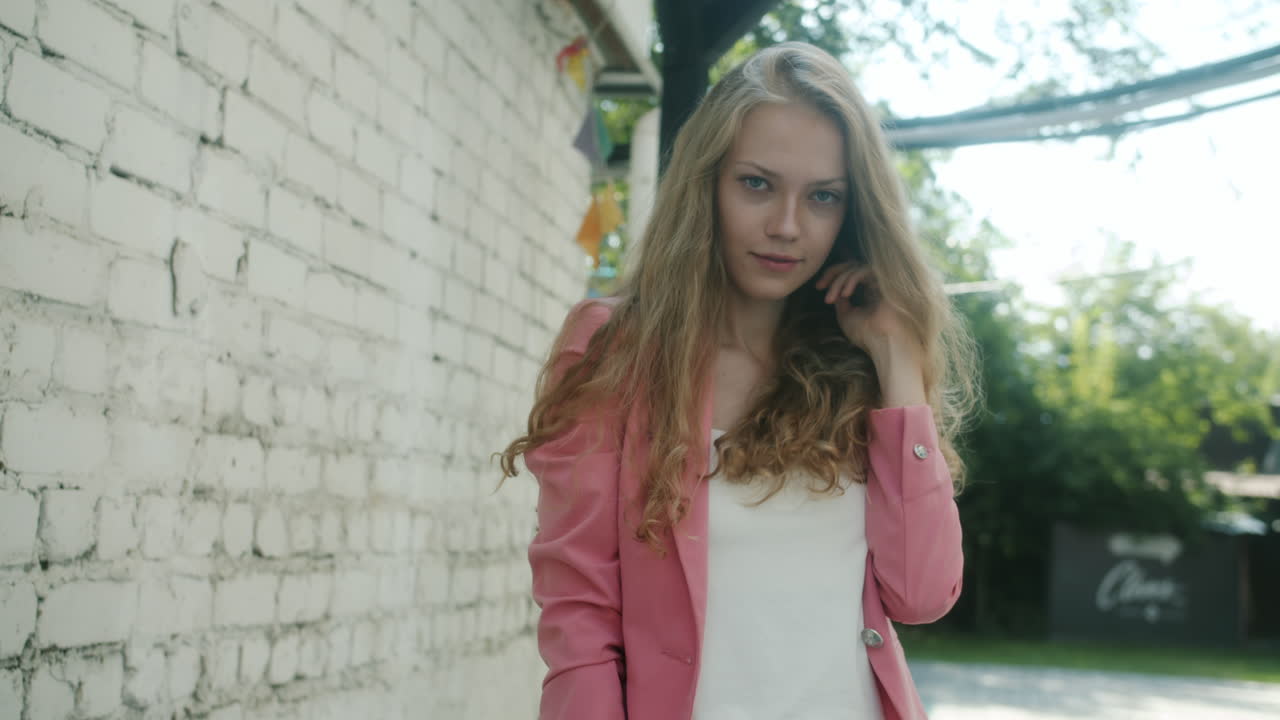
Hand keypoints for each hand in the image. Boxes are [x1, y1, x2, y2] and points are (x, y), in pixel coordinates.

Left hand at [815, 262, 926, 405]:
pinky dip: (851, 279)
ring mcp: (882, 282)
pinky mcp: (887, 281)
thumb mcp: (846, 317)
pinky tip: (845, 294)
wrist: (885, 345)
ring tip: (831, 298)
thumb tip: (835, 290)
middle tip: (820, 286)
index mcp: (868, 292)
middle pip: (852, 265)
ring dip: (839, 280)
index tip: (818, 288)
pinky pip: (865, 270)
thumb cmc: (867, 336)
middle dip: (833, 273)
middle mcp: (876, 285)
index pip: (849, 274)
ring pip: (856, 268)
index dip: (832, 277)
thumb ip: (840, 301)